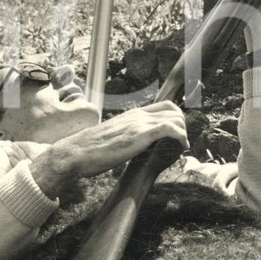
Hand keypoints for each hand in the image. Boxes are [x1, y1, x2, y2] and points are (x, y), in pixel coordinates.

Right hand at [31, 102, 187, 197]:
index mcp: (132, 114)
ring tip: (181, 147)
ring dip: (184, 132)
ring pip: (175, 118)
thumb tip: (136, 146)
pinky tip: (181, 148)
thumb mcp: (114, 137)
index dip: (176, 118)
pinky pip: (170, 129)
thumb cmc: (91, 149)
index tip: (178, 134)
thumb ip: (127, 136)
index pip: (164, 106)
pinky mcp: (139, 135)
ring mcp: (139, 123)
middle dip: (183, 126)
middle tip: (181, 143)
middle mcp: (137, 115)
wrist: (76, 152)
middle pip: (173, 110)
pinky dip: (181, 137)